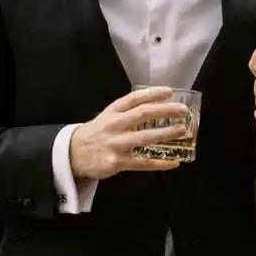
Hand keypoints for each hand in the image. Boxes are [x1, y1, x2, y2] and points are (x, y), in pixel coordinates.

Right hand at [69, 88, 189, 179]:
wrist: (73, 154)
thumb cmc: (97, 133)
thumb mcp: (107, 116)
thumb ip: (128, 112)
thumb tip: (159, 107)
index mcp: (113, 111)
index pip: (134, 98)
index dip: (153, 93)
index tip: (169, 91)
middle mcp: (115, 125)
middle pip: (143, 113)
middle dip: (166, 110)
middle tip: (183, 110)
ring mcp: (116, 144)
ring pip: (145, 137)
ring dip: (166, 133)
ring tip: (181, 130)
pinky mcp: (117, 162)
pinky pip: (143, 163)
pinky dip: (160, 163)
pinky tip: (174, 162)